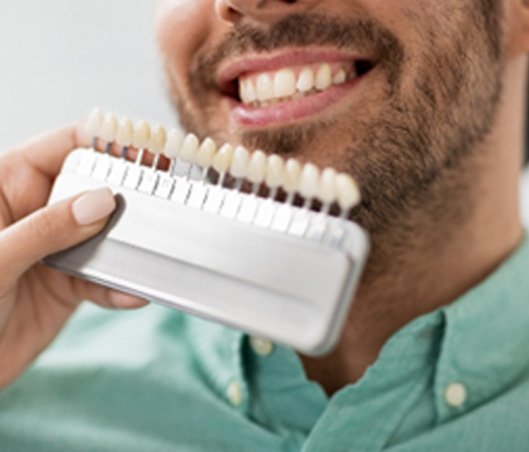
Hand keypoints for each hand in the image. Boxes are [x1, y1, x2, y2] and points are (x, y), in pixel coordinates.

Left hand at [0, 125, 147, 387]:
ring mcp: (54, 249)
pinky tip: (132, 294)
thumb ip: (48, 228)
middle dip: (128, 196)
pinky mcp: (67, 285)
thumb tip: (102, 201)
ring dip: (129, 247)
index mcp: (8, 186)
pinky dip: (120, 286)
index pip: (64, 146)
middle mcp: (35, 212)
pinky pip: (102, 278)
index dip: (106, 143)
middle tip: (164, 201)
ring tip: (153, 253)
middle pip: (93, 189)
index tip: (147, 151)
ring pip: (105, 235)